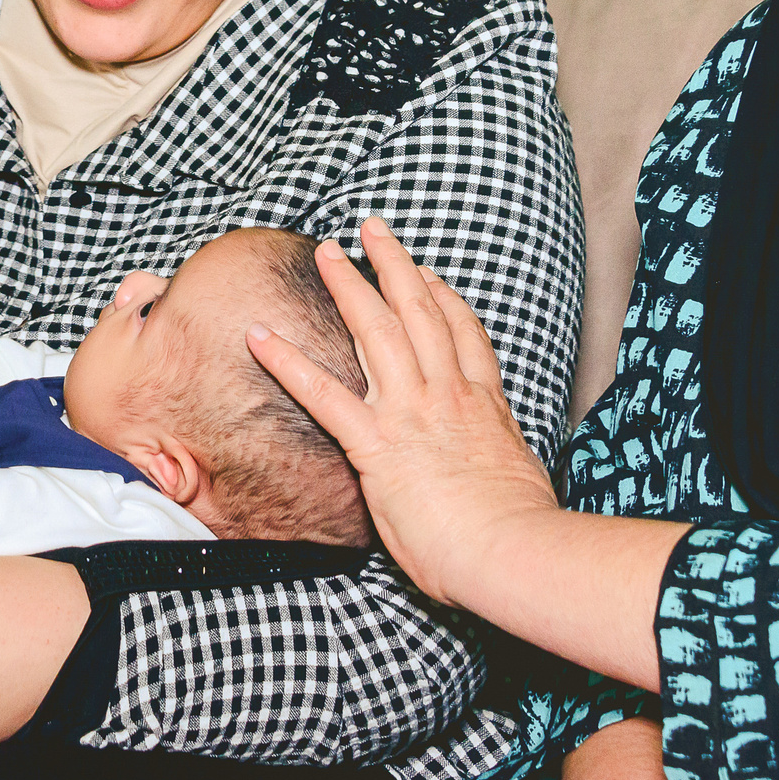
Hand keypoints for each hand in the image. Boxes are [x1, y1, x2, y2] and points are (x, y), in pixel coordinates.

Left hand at [248, 218, 686, 690]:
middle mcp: (447, 396)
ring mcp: (411, 413)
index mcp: (485, 406)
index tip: (428, 274)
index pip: (464, 337)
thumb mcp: (518, 484)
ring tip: (325, 251)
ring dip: (348, 285)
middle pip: (419, 313)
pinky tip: (259, 337)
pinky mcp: (376, 443)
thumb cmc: (519, 534)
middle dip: (393, 265)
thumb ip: (499, 467)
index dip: (444, 298)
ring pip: (376, 330)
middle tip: (371, 229)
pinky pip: (322, 393)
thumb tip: (499, 479)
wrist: (511, 550)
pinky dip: (287, 362)